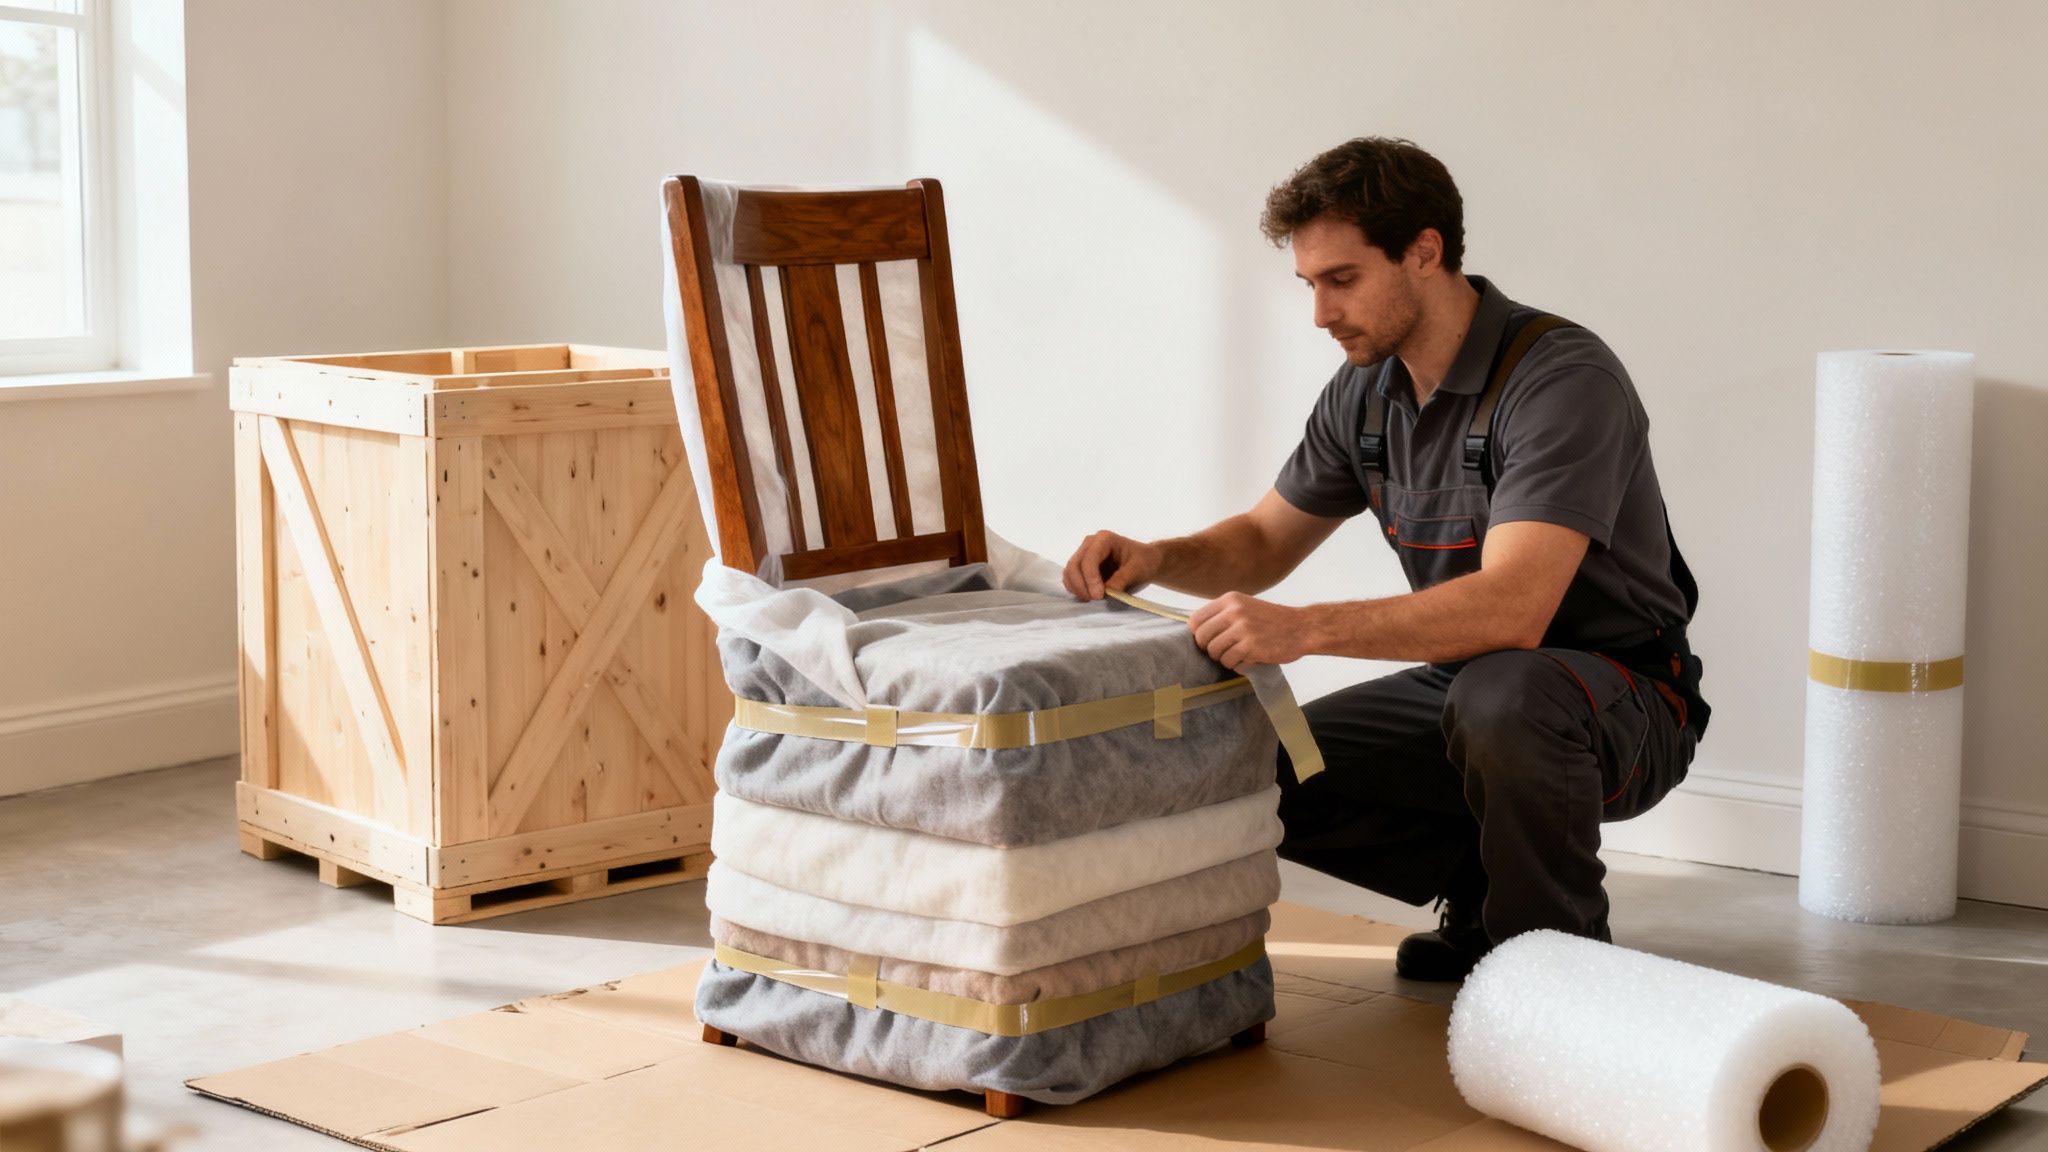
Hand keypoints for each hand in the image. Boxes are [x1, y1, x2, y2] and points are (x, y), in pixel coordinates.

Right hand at [1063, 530, 1162, 600]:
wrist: (1145, 562)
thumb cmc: (1144, 561)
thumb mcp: (1139, 569)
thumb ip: (1123, 578)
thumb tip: (1108, 590)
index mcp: (1104, 539)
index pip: (1089, 558)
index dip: (1091, 578)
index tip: (1098, 596)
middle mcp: (1090, 544)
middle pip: (1075, 564)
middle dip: (1081, 585)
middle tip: (1094, 600)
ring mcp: (1084, 554)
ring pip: (1069, 572)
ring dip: (1076, 588)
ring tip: (1091, 600)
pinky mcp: (1082, 567)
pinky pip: (1071, 578)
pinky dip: (1076, 589)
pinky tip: (1088, 596)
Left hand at [1188, 592, 1307, 669]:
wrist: (1302, 627)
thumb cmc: (1272, 620)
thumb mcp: (1246, 606)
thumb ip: (1223, 614)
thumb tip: (1196, 630)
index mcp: (1230, 600)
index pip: (1196, 619)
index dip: (1199, 634)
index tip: (1209, 640)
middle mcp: (1234, 611)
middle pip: (1202, 638)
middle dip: (1209, 649)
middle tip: (1223, 651)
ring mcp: (1242, 628)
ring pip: (1214, 652)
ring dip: (1224, 658)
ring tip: (1239, 655)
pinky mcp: (1251, 645)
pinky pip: (1230, 661)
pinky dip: (1236, 664)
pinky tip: (1248, 659)